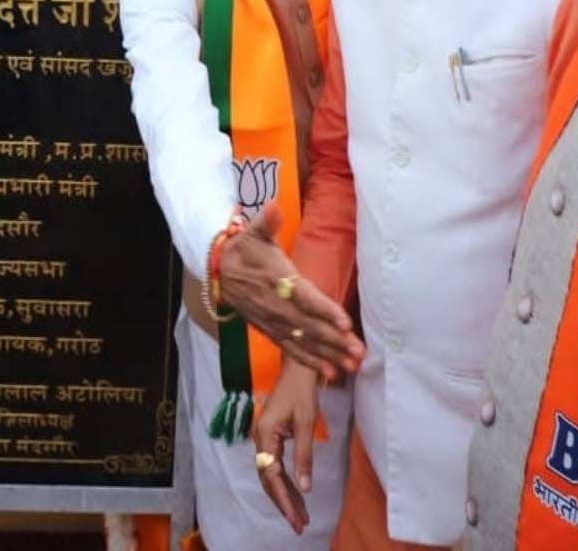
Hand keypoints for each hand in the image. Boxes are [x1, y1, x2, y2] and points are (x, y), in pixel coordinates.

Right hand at [217, 206, 364, 378]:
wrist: (219, 271)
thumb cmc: (244, 249)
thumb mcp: (253, 232)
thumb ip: (266, 221)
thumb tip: (274, 205)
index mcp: (278, 279)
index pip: (305, 297)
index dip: (325, 310)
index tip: (346, 322)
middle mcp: (277, 305)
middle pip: (310, 325)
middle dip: (335, 340)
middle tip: (359, 352)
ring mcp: (274, 321)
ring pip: (304, 341)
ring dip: (329, 354)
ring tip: (351, 365)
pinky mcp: (271, 331)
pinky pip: (292, 349)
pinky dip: (311, 362)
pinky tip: (330, 373)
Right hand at [253, 359, 323, 534]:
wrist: (298, 367)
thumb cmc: (302, 390)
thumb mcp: (307, 423)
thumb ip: (304, 456)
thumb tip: (305, 487)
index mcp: (264, 434)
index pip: (271, 475)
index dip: (284, 500)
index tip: (296, 519)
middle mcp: (259, 438)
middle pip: (268, 479)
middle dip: (284, 503)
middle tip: (299, 526)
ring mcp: (264, 438)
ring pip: (271, 475)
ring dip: (286, 496)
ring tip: (301, 517)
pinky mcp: (271, 437)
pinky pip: (276, 465)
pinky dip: (287, 482)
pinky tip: (298, 495)